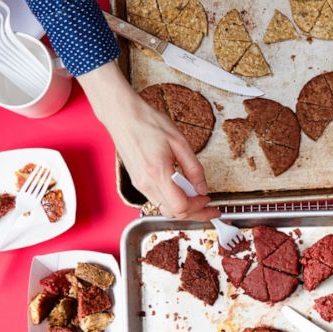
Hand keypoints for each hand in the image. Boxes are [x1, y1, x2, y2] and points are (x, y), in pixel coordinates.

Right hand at [78, 63, 219, 219]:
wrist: (123, 116)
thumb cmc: (149, 124)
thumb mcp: (180, 142)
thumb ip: (194, 168)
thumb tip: (202, 188)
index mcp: (157, 173)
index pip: (180, 206)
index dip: (198, 207)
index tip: (208, 199)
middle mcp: (146, 184)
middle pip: (173, 213)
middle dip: (195, 213)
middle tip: (209, 208)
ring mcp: (140, 185)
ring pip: (165, 209)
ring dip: (184, 208)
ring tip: (198, 199)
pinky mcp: (138, 182)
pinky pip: (158, 200)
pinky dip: (173, 200)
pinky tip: (183, 191)